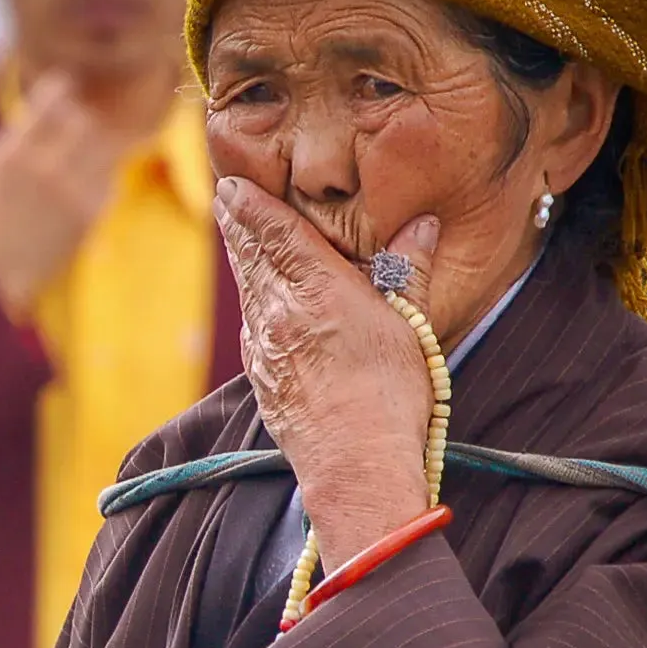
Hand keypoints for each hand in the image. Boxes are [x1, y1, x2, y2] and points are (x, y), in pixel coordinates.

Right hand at [0, 71, 127, 314]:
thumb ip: (1, 146)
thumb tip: (23, 131)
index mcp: (18, 150)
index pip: (52, 101)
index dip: (59, 89)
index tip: (60, 88)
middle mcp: (51, 168)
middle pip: (86, 124)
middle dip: (79, 120)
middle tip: (72, 125)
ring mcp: (73, 196)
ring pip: (106, 154)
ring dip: (97, 148)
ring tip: (84, 153)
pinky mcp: (86, 223)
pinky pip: (110, 189)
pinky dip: (104, 180)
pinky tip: (91, 183)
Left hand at [214, 176, 439, 570]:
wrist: (355, 466)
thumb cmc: (389, 396)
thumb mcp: (411, 325)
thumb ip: (409, 269)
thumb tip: (420, 223)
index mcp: (315, 287)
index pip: (272, 230)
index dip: (251, 201)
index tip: (233, 181)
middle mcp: (278, 312)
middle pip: (249, 255)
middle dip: (237, 222)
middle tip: (225, 194)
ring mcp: (265, 348)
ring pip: (248, 289)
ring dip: (242, 259)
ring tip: (238, 234)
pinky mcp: (263, 378)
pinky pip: (253, 325)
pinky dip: (252, 300)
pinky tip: (259, 301)